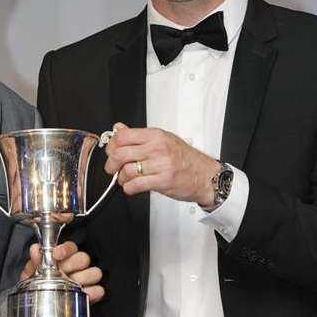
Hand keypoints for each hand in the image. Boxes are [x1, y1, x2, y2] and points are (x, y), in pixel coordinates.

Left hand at [20, 242, 103, 303]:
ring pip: (94, 272)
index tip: (56, 254)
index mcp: (63, 258)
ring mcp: (84, 279)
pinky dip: (92, 292)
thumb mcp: (32, 272)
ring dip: (83, 278)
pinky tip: (81, 293)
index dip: (65, 249)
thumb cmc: (38, 284)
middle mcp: (75, 266)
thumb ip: (35, 261)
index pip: (71, 247)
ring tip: (71, 283)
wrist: (39, 302)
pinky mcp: (90, 293)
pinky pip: (99, 290)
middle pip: (84, 258)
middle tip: (62, 271)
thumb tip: (35, 249)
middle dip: (73, 265)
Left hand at [105, 123, 219, 205]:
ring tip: (125, 180)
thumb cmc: (185, 158)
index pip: (122, 136)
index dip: (111, 146)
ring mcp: (160, 165)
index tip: (112, 152)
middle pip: (120, 153)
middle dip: (111, 164)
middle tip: (113, 168)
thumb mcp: (163, 140)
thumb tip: (119, 128)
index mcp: (156, 136)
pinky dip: (129, 188)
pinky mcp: (162, 181)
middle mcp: (157, 148)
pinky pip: (136, 185)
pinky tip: (132, 187)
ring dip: (121, 179)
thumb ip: (139, 136)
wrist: (205, 175)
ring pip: (126, 171)